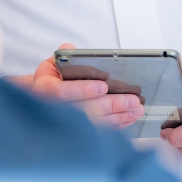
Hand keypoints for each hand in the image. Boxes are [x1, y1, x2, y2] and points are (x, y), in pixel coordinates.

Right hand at [23, 43, 144, 128]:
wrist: (44, 95)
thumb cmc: (53, 77)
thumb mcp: (54, 62)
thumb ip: (67, 56)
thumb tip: (74, 52)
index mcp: (45, 89)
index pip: (62, 92)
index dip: (82, 90)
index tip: (103, 86)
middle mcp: (54, 110)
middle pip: (85, 111)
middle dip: (111, 105)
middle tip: (132, 100)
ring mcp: (67, 123)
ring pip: (95, 123)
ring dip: (119, 116)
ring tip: (137, 109)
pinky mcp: (80, 130)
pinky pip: (100, 129)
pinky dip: (117, 124)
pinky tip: (130, 118)